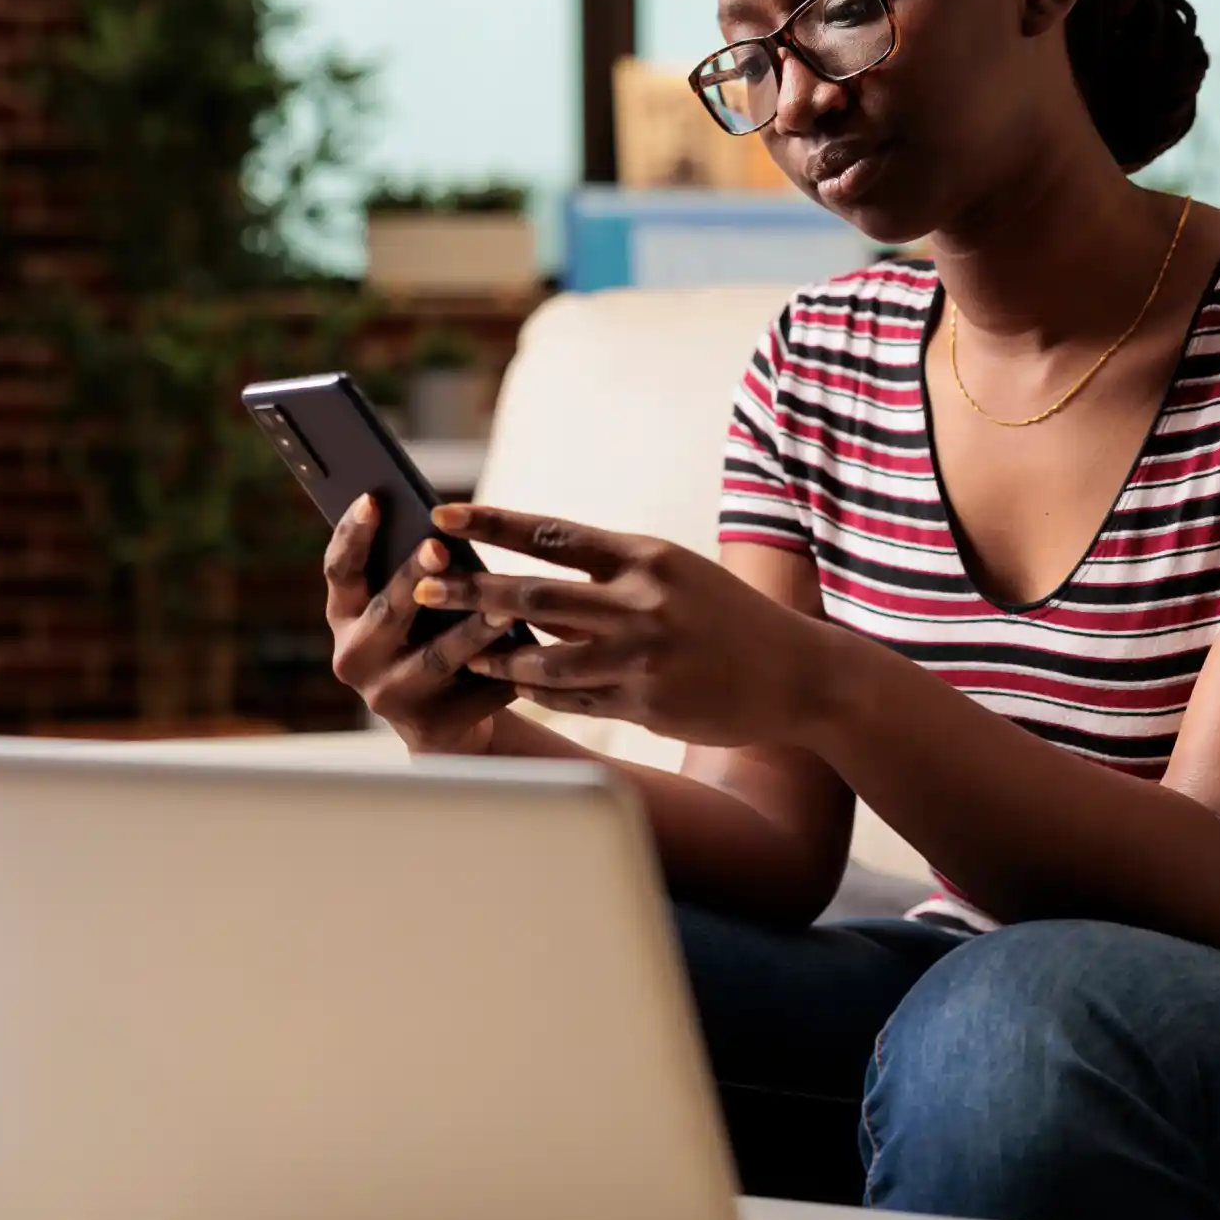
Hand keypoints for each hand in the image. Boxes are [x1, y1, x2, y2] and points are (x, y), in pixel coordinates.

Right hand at [322, 496, 518, 754]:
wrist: (449, 721)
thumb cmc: (430, 637)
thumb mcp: (410, 606)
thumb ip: (416, 571)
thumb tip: (445, 520)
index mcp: (343, 617)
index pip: (340, 570)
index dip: (352, 534)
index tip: (372, 499)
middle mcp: (355, 658)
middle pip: (386, 612)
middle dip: (412, 579)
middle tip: (439, 549)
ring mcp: (389, 696)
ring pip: (435, 657)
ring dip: (470, 630)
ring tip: (503, 608)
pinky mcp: (431, 725)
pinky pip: (473, 691)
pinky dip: (503, 669)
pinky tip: (533, 654)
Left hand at [415, 503, 840, 749]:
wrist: (797, 673)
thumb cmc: (726, 616)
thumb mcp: (675, 573)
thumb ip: (610, 577)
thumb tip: (535, 586)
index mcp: (646, 556)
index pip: (552, 533)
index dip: (492, 523)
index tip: (443, 513)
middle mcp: (641, 603)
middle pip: (533, 595)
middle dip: (470, 590)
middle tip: (422, 584)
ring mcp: (641, 658)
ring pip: (542, 658)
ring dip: (494, 655)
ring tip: (462, 651)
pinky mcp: (644, 706)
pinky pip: (572, 699)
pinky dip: (538, 691)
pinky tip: (514, 685)